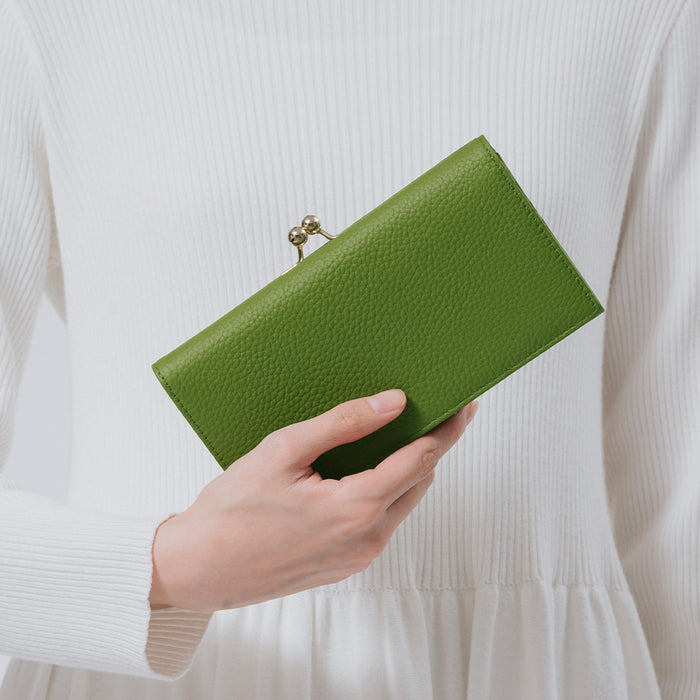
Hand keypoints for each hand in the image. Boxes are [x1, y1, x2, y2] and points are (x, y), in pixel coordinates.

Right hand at [149, 389, 478, 611]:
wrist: (198, 567)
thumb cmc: (232, 509)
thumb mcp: (284, 450)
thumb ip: (343, 424)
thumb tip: (392, 403)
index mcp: (355, 509)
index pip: (420, 460)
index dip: (446, 431)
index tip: (464, 407)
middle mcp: (365, 539)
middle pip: (418, 482)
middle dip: (430, 447)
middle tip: (430, 414)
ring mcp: (356, 557)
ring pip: (401, 504)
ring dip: (406, 471)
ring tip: (394, 438)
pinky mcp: (344, 566)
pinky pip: (380, 523)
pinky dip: (383, 494)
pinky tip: (362, 472)